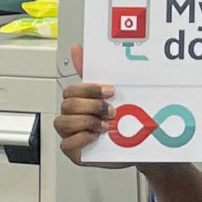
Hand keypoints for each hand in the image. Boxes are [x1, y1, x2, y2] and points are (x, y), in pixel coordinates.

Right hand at [54, 45, 128, 167]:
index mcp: (78, 102)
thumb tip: (77, 49)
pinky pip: (67, 143)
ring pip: (64, 122)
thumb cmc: (120, 121)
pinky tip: (96, 137)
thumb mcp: (111, 96)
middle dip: (92, 107)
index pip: (72, 90)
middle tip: (111, 111)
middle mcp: (71, 117)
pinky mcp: (74, 151)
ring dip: (88, 122)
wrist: (137, 146)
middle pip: (68, 105)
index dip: (90, 89)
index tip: (110, 91)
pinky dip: (82, 139)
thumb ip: (92, 74)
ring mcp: (70, 134)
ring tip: (105, 126)